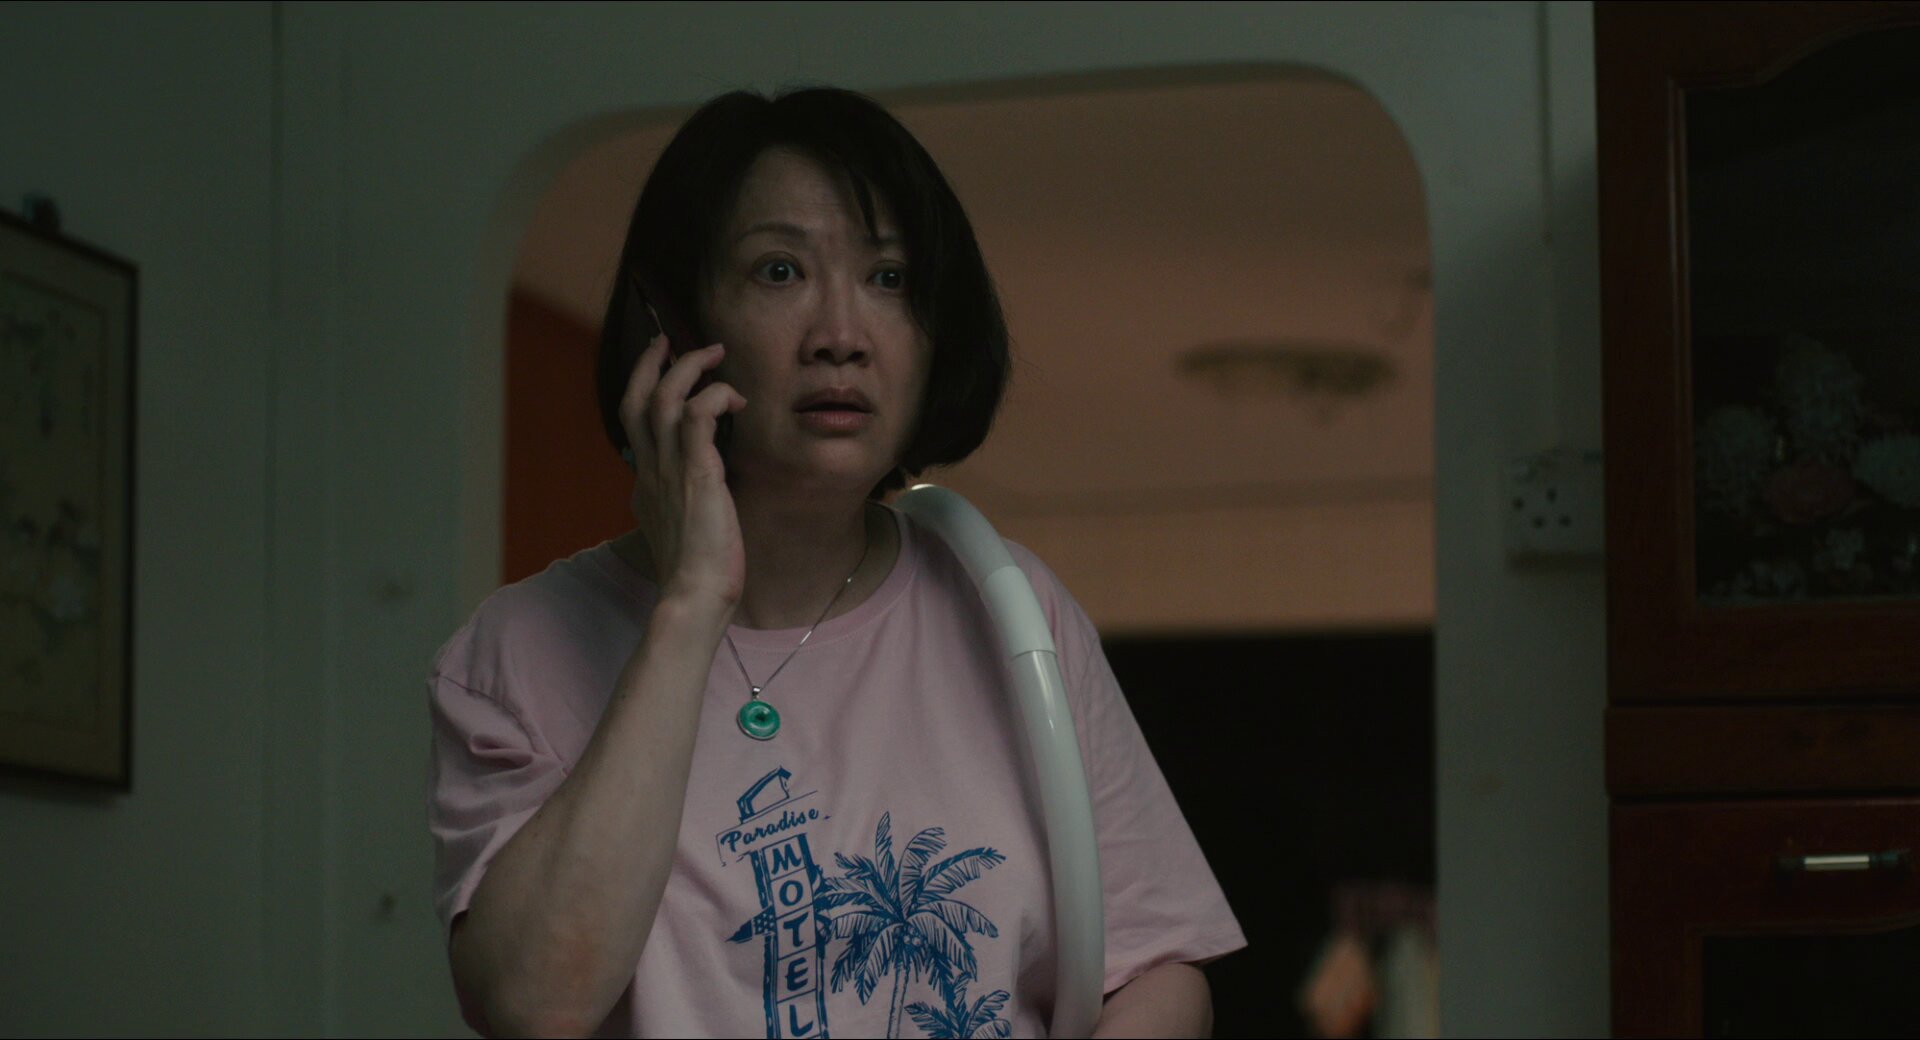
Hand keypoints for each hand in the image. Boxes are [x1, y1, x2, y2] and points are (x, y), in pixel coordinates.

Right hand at [618, 334, 748, 614]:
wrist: (693, 597)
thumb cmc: (696, 574)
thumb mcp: (681, 531)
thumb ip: (679, 504)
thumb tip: (690, 491)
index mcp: (645, 485)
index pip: (635, 425)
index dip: (646, 391)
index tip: (662, 370)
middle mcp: (650, 471)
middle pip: (637, 400)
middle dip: (652, 364)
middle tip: (669, 340)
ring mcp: (669, 471)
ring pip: (665, 398)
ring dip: (688, 368)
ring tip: (714, 354)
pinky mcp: (696, 473)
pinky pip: (698, 415)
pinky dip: (713, 396)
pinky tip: (734, 398)